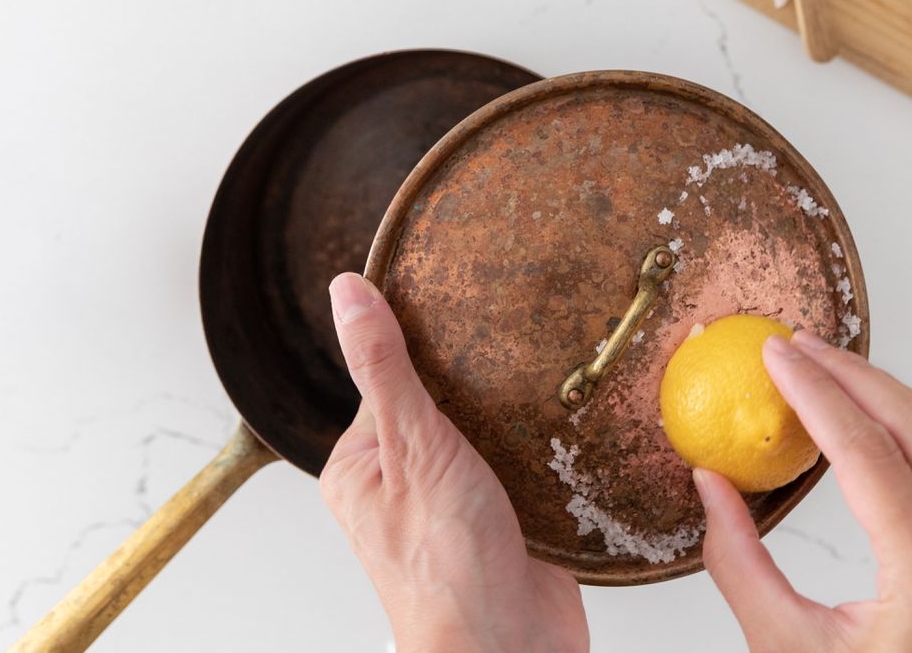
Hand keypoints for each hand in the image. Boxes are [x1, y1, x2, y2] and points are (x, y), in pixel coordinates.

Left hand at [319, 273, 588, 652]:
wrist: (510, 646)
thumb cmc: (446, 569)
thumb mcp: (412, 446)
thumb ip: (386, 369)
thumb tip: (347, 295)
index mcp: (360, 464)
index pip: (388, 375)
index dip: (425, 342)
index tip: (460, 306)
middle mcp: (404, 481)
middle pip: (443, 398)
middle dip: (480, 376)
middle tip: (514, 341)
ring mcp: (457, 499)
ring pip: (489, 427)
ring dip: (517, 410)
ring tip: (545, 377)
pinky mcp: (509, 515)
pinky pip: (526, 459)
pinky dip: (545, 443)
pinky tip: (564, 421)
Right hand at [694, 330, 911, 652]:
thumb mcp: (782, 650)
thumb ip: (738, 561)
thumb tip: (710, 481)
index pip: (869, 456)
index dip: (816, 393)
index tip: (777, 355)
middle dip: (857, 375)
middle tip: (799, 347)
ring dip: (890, 397)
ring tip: (829, 371)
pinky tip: (870, 423)